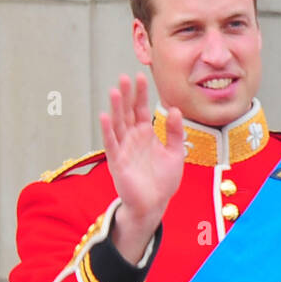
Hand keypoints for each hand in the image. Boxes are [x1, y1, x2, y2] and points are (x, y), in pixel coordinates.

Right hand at [98, 74, 184, 261]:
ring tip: (114, 91)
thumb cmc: (163, 181)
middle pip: (127, 112)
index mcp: (145, 134)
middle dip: (126, 95)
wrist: (155, 204)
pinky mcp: (117, 162)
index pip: (141, 109)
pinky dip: (108, 131)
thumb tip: (175, 110)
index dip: (141, 94)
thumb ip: (175, 132)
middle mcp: (132, 139)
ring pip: (118, 124)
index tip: (141, 76)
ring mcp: (124, 149)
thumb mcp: (175, 153)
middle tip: (124, 77)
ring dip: (115, 108)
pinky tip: (105, 116)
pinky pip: (111, 144)